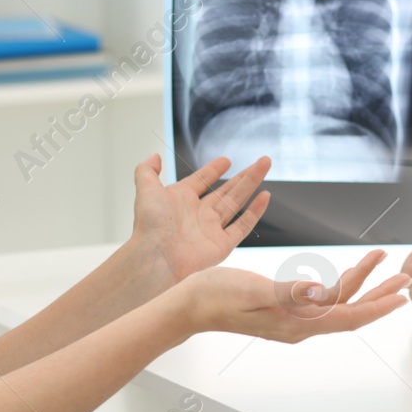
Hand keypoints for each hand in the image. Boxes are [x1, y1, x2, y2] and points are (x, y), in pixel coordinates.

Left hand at [127, 153, 272, 286]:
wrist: (156, 256)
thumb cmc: (150, 225)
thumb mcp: (146, 189)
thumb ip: (147, 170)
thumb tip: (154, 156)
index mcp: (181, 199)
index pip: (201, 180)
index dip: (213, 170)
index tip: (226, 160)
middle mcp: (198, 213)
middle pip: (226, 190)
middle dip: (244, 174)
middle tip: (261, 160)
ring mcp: (212, 229)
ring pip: (237, 202)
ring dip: (252, 183)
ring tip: (265, 166)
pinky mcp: (222, 245)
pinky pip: (242, 226)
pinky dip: (255, 212)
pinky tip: (265, 196)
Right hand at [178, 249, 410, 342]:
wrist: (189, 305)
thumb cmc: (215, 295)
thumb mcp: (252, 289)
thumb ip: (288, 293)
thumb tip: (320, 293)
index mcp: (295, 324)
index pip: (346, 317)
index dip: (376, 307)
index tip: (401, 296)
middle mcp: (299, 326)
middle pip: (350, 311)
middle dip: (379, 293)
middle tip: (405, 276)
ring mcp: (293, 320)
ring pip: (338, 303)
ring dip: (361, 282)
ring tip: (382, 261)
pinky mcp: (286, 310)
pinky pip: (322, 299)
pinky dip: (340, 283)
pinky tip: (350, 272)